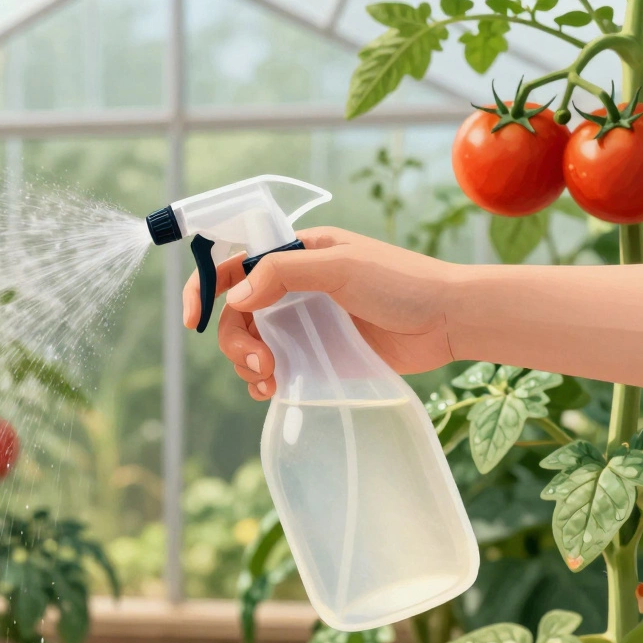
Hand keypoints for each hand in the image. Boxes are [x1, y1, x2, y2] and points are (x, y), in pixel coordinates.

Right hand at [183, 227, 455, 400]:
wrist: (450, 321)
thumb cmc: (402, 283)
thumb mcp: (340, 267)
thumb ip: (283, 273)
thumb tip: (235, 298)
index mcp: (294, 253)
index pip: (232, 265)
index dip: (203, 289)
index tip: (193, 320)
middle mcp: (293, 286)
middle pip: (236, 314)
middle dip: (236, 342)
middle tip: (261, 365)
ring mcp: (305, 321)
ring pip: (251, 343)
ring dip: (247, 364)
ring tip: (270, 381)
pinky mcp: (319, 353)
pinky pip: (275, 366)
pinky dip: (264, 379)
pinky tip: (274, 389)